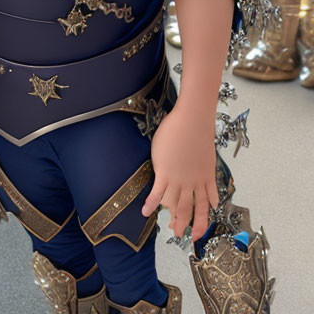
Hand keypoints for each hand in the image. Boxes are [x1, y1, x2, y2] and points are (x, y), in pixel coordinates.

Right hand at [141, 108, 218, 240]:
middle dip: (187, 225)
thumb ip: (207, 176)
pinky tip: (145, 211)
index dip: (203, 221)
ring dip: (174, 219)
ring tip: (170, 230)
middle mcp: (193, 182)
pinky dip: (151, 203)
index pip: (204, 206)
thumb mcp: (207, 159)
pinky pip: (157, 192)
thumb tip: (210, 190)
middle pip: (190, 209)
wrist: (193, 121)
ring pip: (177, 205)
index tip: (199, 233)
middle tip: (182, 236)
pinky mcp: (165, 171)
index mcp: (204, 179)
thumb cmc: (198, 133)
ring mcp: (179, 178)